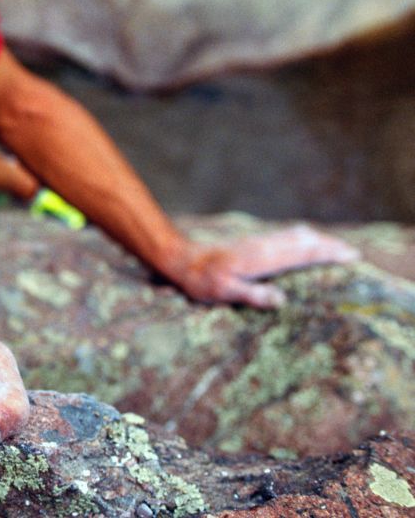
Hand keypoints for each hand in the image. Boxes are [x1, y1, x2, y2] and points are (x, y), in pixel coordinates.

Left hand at [166, 225, 360, 307]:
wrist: (183, 260)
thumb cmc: (203, 281)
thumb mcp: (225, 293)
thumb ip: (253, 295)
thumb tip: (282, 299)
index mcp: (261, 258)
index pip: (301, 253)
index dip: (326, 254)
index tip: (349, 255)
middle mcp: (263, 246)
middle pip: (302, 241)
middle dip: (328, 245)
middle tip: (352, 252)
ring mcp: (257, 242)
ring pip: (294, 236)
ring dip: (316, 239)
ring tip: (336, 245)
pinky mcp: (251, 243)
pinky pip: (283, 236)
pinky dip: (300, 237)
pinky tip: (304, 238)